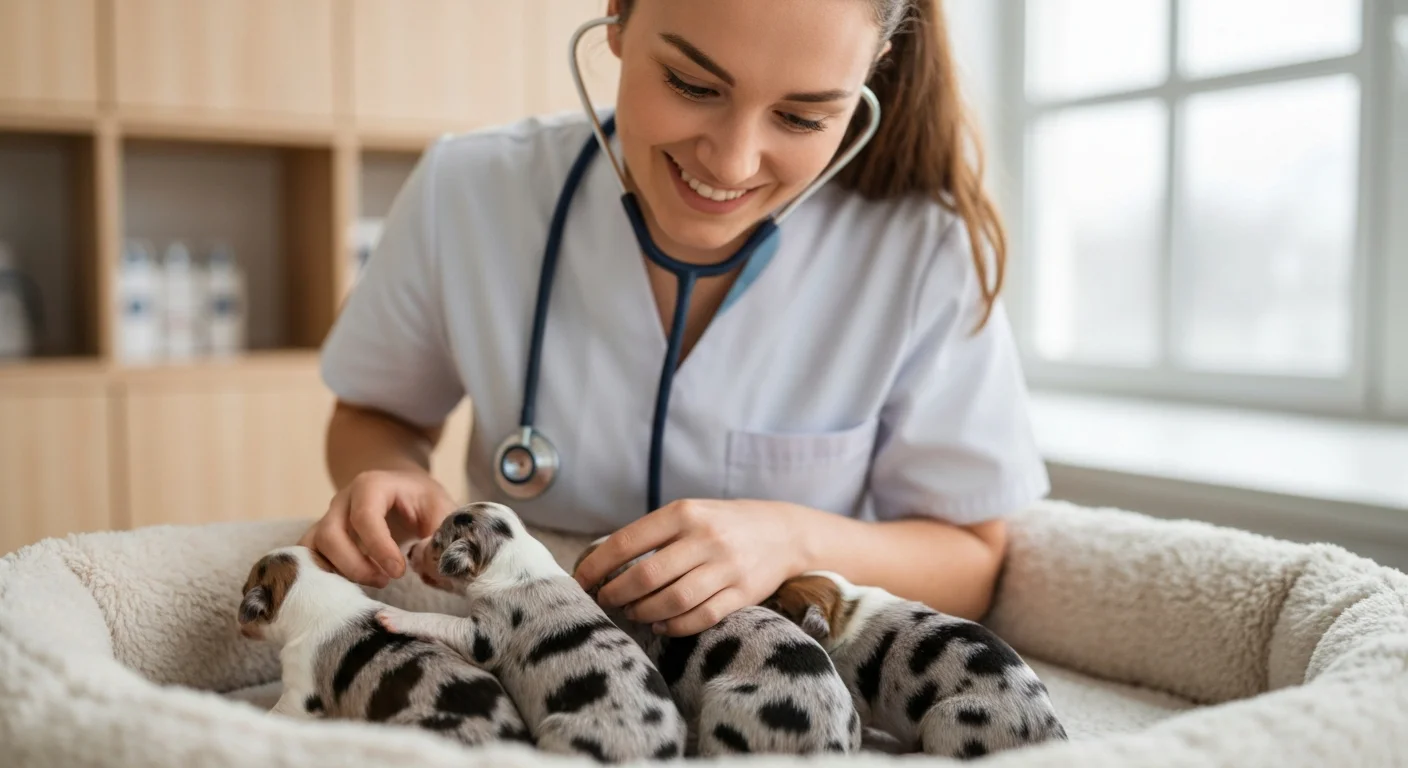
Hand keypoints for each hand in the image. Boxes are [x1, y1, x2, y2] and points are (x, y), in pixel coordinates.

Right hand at [298, 469, 457, 587]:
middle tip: (386, 580)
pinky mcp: (321, 538)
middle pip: (330, 535)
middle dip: (356, 566)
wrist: (400, 486)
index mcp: (371, 486)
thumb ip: (439, 533)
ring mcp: (327, 519)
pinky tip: (352, 586)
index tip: (399, 572)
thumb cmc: (420, 498)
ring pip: (313, 549)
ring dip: (339, 573)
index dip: (380, 549)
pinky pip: (308, 559)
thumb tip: (430, 561)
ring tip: (373, 581)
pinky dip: (324, 577)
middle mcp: (342, 501)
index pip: (364, 518)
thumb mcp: (440, 507)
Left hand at [573, 499, 808, 636]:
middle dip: (618, 594)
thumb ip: (654, 534)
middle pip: (647, 577)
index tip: (582, 582)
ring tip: (635, 613)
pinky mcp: (743, 594)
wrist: (783, 532)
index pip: (628, 542)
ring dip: (645, 613)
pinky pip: (701, 618)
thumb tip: (604, 564)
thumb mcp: (690, 513)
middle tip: (608, 601)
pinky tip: (662, 625)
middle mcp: (705, 538)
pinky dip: (675, 627)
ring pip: (673, 601)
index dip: (598, 566)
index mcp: (684, 513)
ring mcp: (727, 567)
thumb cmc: (723, 524)